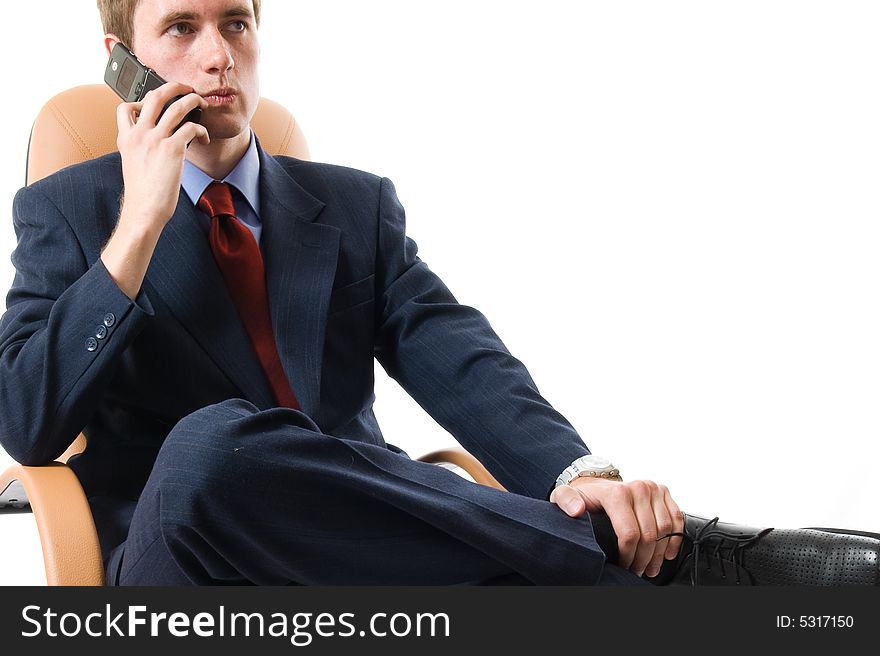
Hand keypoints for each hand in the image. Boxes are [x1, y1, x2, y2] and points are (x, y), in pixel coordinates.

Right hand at [115, 82, 208, 233]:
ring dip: (193, 101)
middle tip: (186, 89)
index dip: (140, 99)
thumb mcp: (131, 163)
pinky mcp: (172, 150)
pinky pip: (191, 128)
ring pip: (177, 106)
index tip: (154, 103)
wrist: (144, 210)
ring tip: (202, 104)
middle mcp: (139, 134)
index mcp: (126, 138)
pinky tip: (204, 138)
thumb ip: (139, 146)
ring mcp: (155, 140)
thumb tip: (156, 137)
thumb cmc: (142, 192)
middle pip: (155, 96)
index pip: (124, 106)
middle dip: (174, 87)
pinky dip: (202, 130)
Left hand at [549, 476, 683, 577]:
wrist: (596, 483)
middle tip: (636, 571)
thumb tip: (577, 510)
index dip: (628, 556)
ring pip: (665, 530)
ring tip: (649, 567)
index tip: (623, 567)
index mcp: (617, 492)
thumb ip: (566, 501)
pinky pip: (677, 519)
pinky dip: (675, 539)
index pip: (630, 534)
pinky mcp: (663, 492)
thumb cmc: (583, 495)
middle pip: (649, 535)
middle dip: (643, 559)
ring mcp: (653, 488)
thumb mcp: (566, 496)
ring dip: (659, 554)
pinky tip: (666, 554)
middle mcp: (638, 487)